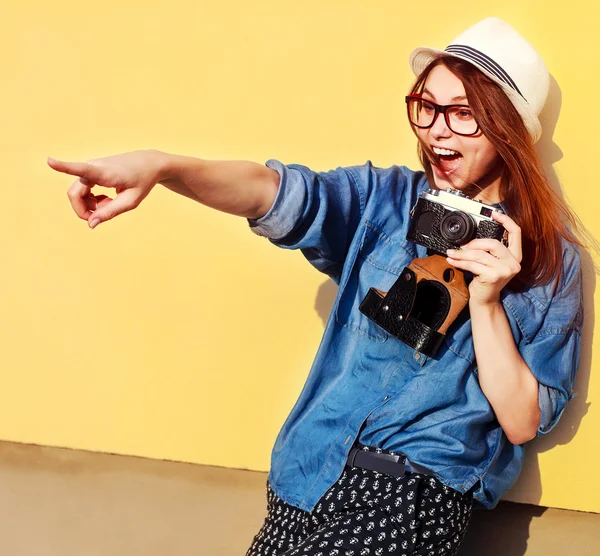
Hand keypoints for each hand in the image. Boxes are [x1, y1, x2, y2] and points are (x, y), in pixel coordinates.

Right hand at [48, 150, 165, 227]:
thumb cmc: (142, 182)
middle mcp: (94, 167)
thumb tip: (90, 224)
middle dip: (83, 210)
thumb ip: (110, 212)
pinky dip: (92, 199)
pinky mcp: (92, 170)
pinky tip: (106, 199)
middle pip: (75, 194)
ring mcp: (92, 168)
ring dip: (89, 205)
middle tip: (101, 216)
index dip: (63, 166)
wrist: (149, 164)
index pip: (81, 169)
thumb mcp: (131, 201)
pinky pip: (83, 189)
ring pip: (78, 193)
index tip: (49, 161)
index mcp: (105, 173)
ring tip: (109, 204)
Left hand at [446, 212, 521, 305]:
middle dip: (474, 243)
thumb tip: (471, 238)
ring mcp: (505, 270)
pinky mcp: (493, 276)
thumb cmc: (486, 280)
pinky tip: (452, 260)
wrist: (484, 300)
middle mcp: (514, 263)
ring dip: (462, 253)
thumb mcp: (491, 263)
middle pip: (493, 243)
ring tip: (451, 253)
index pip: (516, 233)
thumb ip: (489, 250)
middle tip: (462, 246)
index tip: (494, 213)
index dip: (506, 220)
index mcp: (516, 256)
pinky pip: (473, 265)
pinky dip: (460, 261)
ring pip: (480, 254)